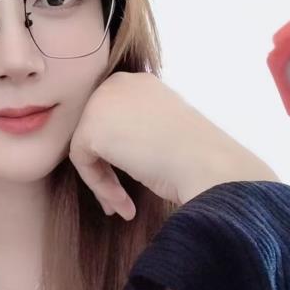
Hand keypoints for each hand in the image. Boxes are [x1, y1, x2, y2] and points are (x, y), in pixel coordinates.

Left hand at [68, 71, 279, 219]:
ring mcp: (102, 101)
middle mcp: (118, 83)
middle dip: (106, 169)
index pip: (111, 120)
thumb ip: (136, 129)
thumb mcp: (162, 130)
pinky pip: (82, 161)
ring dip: (104, 183)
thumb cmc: (195, 156)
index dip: (117, 154)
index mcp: (139, 82)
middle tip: (120, 200)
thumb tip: (113, 147)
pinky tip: (122, 203)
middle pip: (95, 132)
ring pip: (86, 148)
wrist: (207, 163)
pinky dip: (100, 186)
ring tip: (124, 207)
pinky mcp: (91, 126)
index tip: (130, 181)